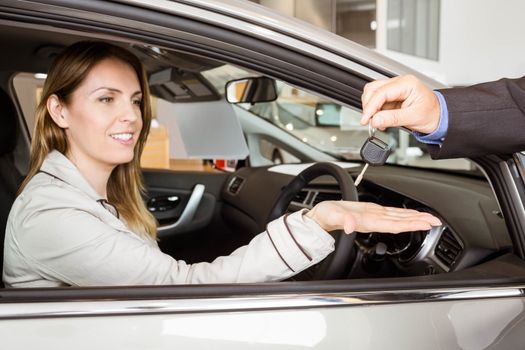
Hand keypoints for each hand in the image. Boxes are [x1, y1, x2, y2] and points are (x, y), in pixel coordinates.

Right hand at [305, 201, 441, 233]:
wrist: (319, 217)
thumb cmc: (325, 216)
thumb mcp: (332, 215)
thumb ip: (342, 220)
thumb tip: (351, 225)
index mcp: (368, 221)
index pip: (394, 224)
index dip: (411, 224)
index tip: (425, 224)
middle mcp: (374, 220)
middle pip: (400, 222)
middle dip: (418, 222)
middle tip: (436, 222)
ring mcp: (373, 217)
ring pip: (398, 218)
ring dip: (413, 219)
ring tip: (428, 219)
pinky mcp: (371, 212)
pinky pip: (391, 214)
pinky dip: (403, 214)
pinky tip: (410, 214)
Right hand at [360, 75, 440, 133]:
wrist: (439, 117)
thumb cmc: (432, 114)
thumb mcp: (413, 118)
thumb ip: (392, 118)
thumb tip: (375, 120)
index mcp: (407, 83)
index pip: (381, 92)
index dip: (371, 107)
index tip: (366, 119)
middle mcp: (399, 83)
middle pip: (373, 89)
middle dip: (368, 106)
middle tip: (369, 121)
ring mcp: (394, 89)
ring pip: (372, 93)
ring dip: (370, 108)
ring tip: (376, 121)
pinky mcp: (391, 97)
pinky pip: (376, 101)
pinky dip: (374, 111)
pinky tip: (380, 119)